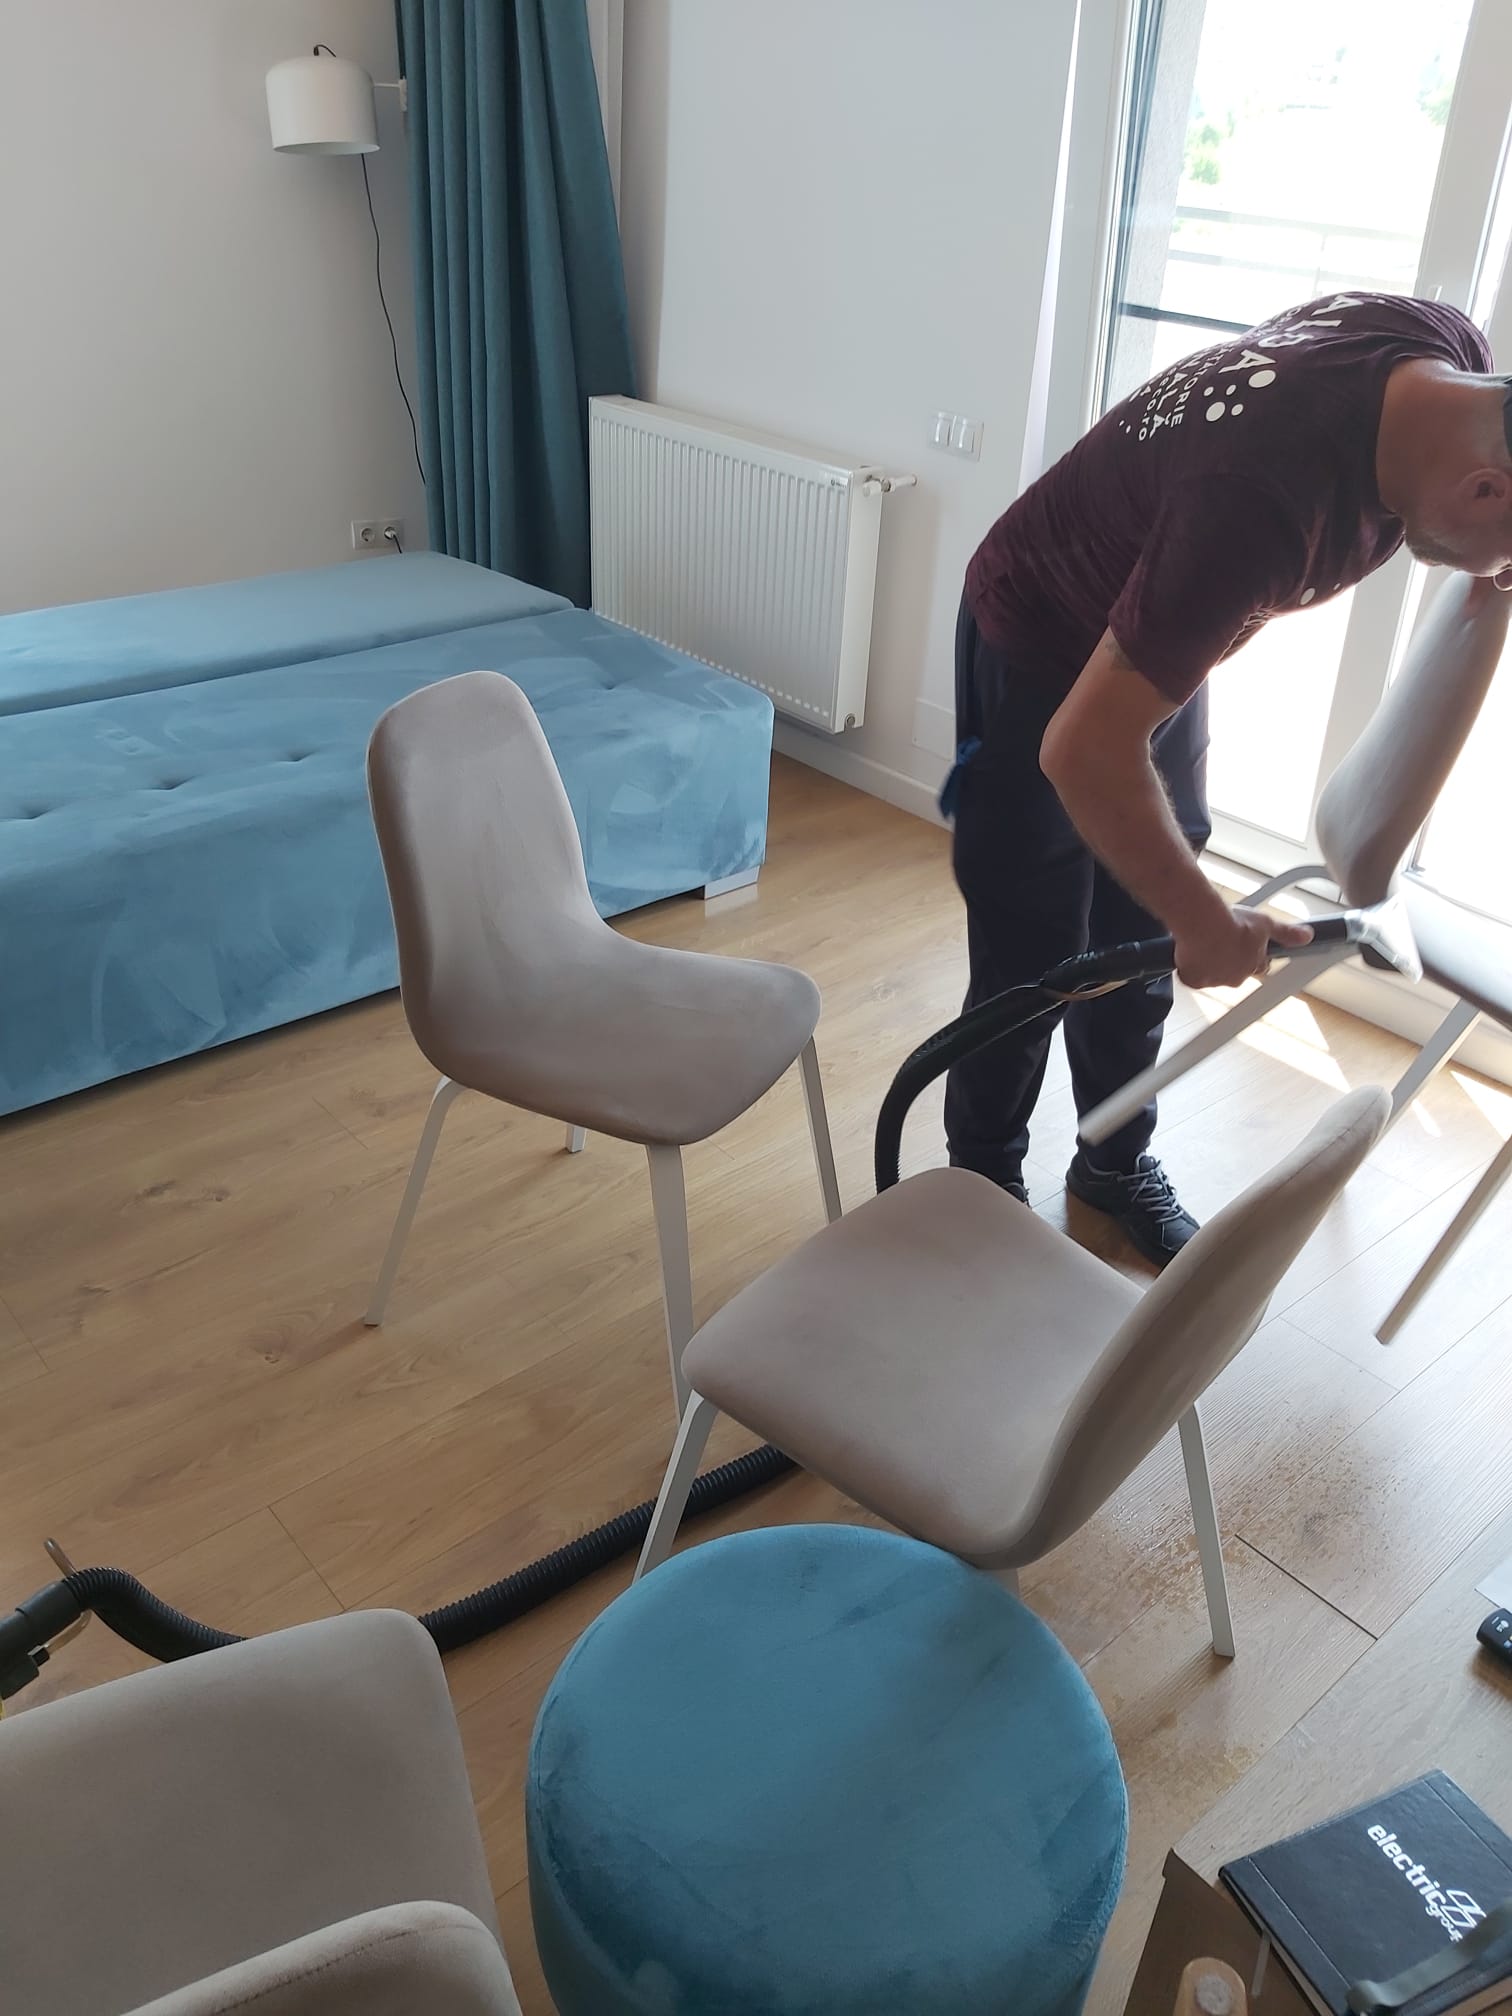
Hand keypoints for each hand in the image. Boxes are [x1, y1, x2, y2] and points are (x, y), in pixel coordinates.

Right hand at [1173, 904, 1312, 989]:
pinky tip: (1190, 953)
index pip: (1258, 966)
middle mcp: (1236, 977)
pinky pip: (1192, 977)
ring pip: (1213, 975)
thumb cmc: (1232, 923)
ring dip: (1210, 963)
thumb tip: (1307, 936)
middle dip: (1230, 959)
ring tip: (1204, 942)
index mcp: (1254, 965)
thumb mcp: (1265, 923)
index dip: (1253, 956)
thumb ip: (1286, 933)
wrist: (1204, 924)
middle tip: (1221, 940)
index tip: (1246, 946)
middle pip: (1235, 972)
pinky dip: (1190, 969)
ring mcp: (1214, 980)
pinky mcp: (1194, 980)